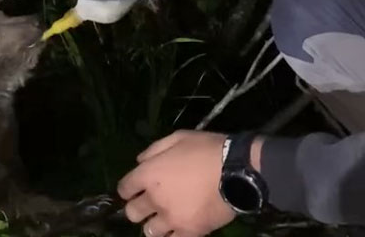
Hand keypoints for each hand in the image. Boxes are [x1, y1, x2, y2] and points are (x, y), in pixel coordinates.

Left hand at [117, 130, 237, 236]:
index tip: (136, 188)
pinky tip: (179, 228)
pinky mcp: (189, 231)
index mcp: (149, 174)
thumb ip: (155, 149)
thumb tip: (140, 161)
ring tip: (167, 218)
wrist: (239, 169)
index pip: (124, 188)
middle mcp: (154, 199)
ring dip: (155, 224)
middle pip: (132, 212)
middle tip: (152, 203)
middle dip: (139, 207)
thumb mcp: (181, 137)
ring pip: (149, 230)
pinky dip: (172, 235)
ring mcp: (171, 218)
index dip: (129, 188)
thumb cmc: (209, 149)